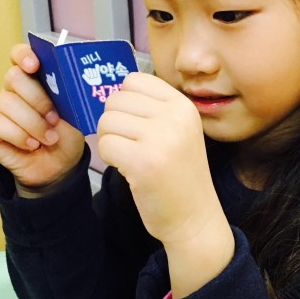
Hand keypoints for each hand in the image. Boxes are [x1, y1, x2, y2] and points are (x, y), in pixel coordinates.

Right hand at [0, 44, 84, 188]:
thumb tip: (68, 89)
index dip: (24, 55)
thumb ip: (69, 100)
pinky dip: (20, 136)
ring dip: (33, 123)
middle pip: (14, 77)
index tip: (35, 65)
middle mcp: (14, 89)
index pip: (20, 55)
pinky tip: (31, 145)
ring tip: (49, 138)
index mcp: (35, 79)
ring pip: (8, 103)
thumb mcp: (75, 117)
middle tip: (54, 118)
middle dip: (38, 99)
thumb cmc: (65, 137)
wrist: (58, 167)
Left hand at [97, 73, 233, 297]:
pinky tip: (127, 169)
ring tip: (129, 157)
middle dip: (113, 122)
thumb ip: (152, 111)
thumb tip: (110, 95)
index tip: (134, 124)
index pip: (134, 80)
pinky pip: (105, 145)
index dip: (125, 102)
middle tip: (129, 144)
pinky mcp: (143, 162)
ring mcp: (160, 138)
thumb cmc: (180, 176)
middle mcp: (174, 117)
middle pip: (115, 100)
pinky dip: (108, 158)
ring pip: (106, 121)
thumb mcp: (178, 133)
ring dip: (109, 140)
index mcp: (183, 106)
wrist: (194, 218)